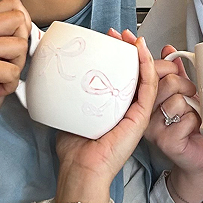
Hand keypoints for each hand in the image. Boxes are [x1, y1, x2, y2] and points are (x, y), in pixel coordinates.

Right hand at [0, 0, 31, 145]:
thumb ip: (8, 36)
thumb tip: (30, 24)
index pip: (12, 3)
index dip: (22, 26)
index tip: (11, 48)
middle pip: (19, 20)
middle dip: (22, 48)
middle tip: (4, 66)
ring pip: (19, 46)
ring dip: (16, 69)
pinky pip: (12, 70)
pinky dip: (9, 86)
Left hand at [55, 34, 157, 202]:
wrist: (82, 168)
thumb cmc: (75, 150)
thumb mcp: (71, 114)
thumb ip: (69, 98)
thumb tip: (53, 80)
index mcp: (114, 107)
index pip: (121, 76)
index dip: (117, 55)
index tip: (107, 39)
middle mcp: (127, 108)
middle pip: (135, 73)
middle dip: (129, 50)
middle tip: (119, 34)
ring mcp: (136, 112)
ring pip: (145, 76)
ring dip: (140, 54)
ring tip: (131, 38)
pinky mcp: (141, 116)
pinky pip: (148, 87)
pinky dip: (147, 67)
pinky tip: (142, 53)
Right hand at [141, 43, 202, 186]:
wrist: (198, 160)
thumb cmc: (191, 127)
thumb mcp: (184, 94)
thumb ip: (176, 73)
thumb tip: (168, 49)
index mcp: (144, 99)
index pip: (149, 71)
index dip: (162, 63)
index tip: (172, 66)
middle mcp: (144, 114)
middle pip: (166, 83)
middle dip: (185, 86)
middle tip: (191, 96)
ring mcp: (153, 129)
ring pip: (177, 100)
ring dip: (193, 107)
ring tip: (192, 116)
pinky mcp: (166, 141)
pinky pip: (187, 119)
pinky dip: (198, 122)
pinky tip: (194, 130)